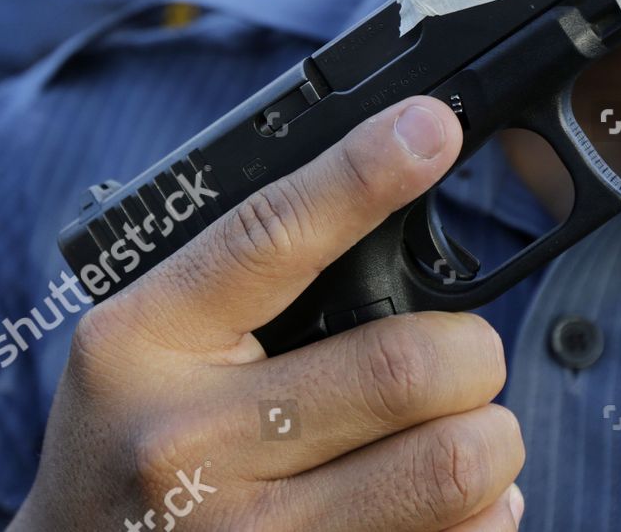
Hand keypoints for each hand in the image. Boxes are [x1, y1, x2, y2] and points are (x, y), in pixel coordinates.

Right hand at [11, 97, 525, 531]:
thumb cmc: (130, 436)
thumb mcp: (149, 340)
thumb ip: (247, 282)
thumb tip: (394, 201)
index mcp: (144, 341)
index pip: (270, 234)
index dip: (364, 174)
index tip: (432, 127)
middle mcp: (185, 444)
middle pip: (402, 365)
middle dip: (471, 352)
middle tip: (463, 356)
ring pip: (451, 464)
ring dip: (490, 438)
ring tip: (458, 431)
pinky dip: (486, 514)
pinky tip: (446, 503)